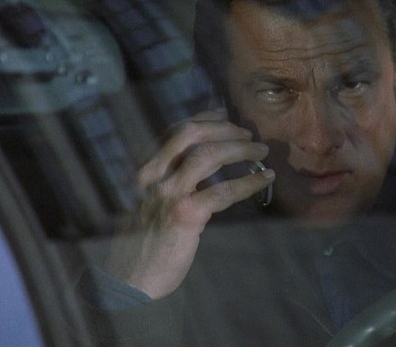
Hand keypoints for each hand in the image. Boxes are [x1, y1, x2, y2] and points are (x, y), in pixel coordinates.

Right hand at [106, 108, 274, 297]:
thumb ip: (169, 178)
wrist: (131, 280)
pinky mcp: (184, 216)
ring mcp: (167, 194)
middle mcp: (152, 176)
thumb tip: (205, 155)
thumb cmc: (146, 242)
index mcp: (144, 170)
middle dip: (225, 129)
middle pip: (192, 134)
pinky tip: (264, 180)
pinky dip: (248, 182)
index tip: (225, 115)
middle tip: (249, 135)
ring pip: (208, 155)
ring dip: (240, 149)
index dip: (203, 118)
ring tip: (260, 153)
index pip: (175, 130)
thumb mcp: (150, 201)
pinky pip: (223, 191)